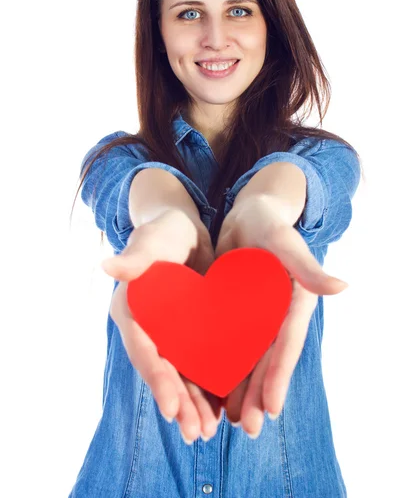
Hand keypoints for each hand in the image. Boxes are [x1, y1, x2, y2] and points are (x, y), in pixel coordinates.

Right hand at [102, 209, 223, 444]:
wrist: (183, 231)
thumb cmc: (163, 232)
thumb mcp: (152, 241)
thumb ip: (135, 258)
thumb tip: (107, 266)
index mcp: (132, 310)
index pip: (144, 349)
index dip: (157, 378)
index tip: (172, 409)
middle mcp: (146, 328)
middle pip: (162, 370)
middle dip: (179, 403)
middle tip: (198, 434)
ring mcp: (167, 333)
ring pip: (180, 373)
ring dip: (194, 403)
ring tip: (211, 432)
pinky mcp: (187, 333)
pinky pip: (196, 364)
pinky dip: (208, 385)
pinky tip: (224, 408)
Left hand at [215, 195, 348, 438]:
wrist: (247, 217)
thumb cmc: (269, 224)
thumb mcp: (284, 242)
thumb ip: (306, 267)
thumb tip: (341, 287)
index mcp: (293, 303)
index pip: (286, 343)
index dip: (279, 375)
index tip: (273, 408)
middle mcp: (277, 316)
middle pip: (266, 359)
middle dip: (258, 394)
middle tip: (248, 429)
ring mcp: (256, 318)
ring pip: (247, 358)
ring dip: (241, 388)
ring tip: (231, 420)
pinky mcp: (236, 315)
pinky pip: (229, 345)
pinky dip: (222, 366)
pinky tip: (210, 390)